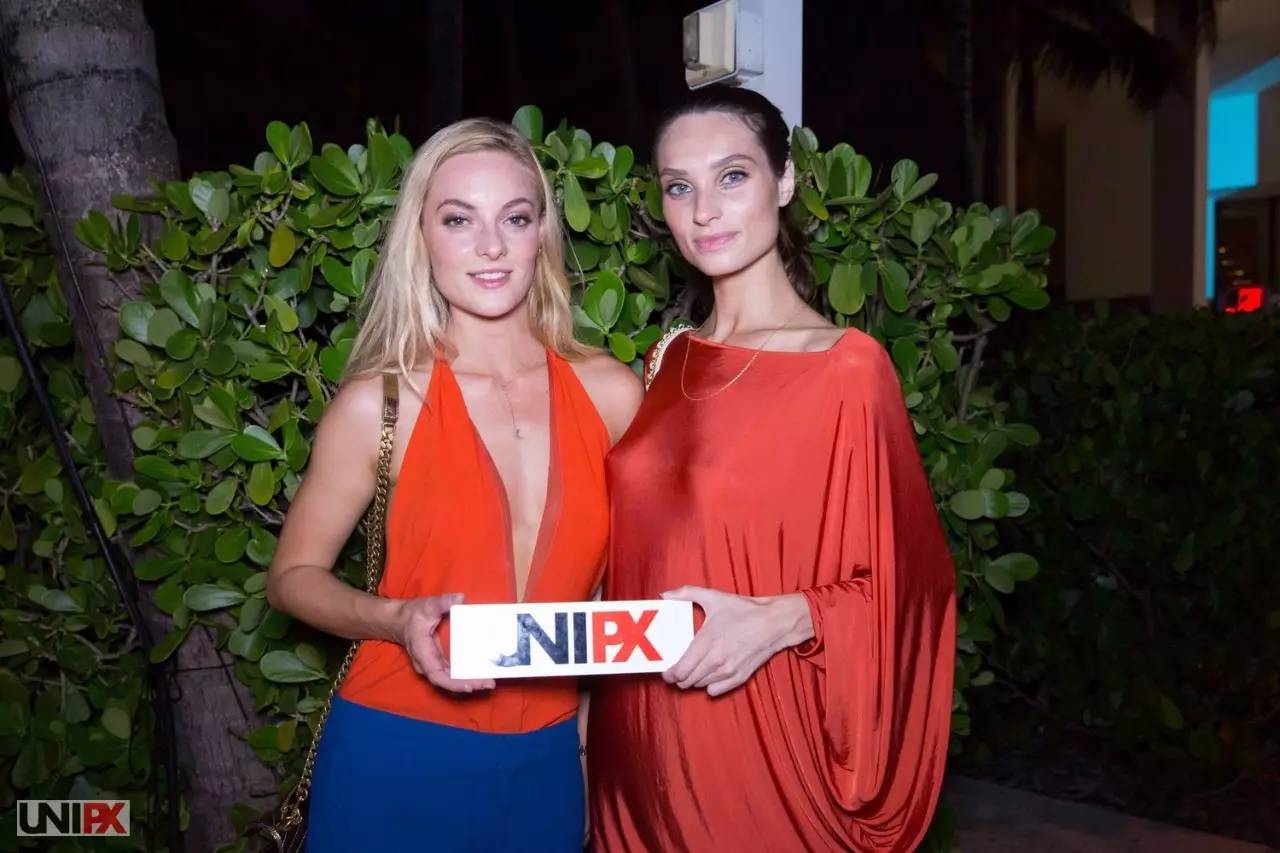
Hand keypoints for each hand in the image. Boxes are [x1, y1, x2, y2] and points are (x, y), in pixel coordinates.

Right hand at [395, 593, 495, 692]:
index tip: (469, 686)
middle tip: (489, 683)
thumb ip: (442, 602)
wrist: (400, 620)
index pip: (436, 675)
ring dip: (469, 683)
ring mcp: (433, 665)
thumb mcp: (427, 606)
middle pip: (447, 681)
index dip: (452, 683)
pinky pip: (451, 674)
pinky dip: (465, 677)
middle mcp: (427, 664)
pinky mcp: (439, 663)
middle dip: (468, 684)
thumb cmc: (412, 614)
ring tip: (489, 682)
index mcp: (422, 653)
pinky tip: (480, 675)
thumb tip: (459, 598)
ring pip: (450, 680)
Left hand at [660, 587, 811, 696]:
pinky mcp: (739, 677)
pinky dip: (708, 685)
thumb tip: (665, 594)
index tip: (666, 670)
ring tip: (692, 669)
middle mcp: (716, 660)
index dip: (668, 674)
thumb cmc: (744, 610)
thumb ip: (686, 593)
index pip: (680, 670)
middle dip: (678, 677)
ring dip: (692, 680)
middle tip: (676, 668)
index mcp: (707, 641)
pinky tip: (709, 674)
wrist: (774, 622)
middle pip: (687, 681)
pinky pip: (715, 690)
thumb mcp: (714, 597)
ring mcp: (728, 671)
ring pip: (699, 686)